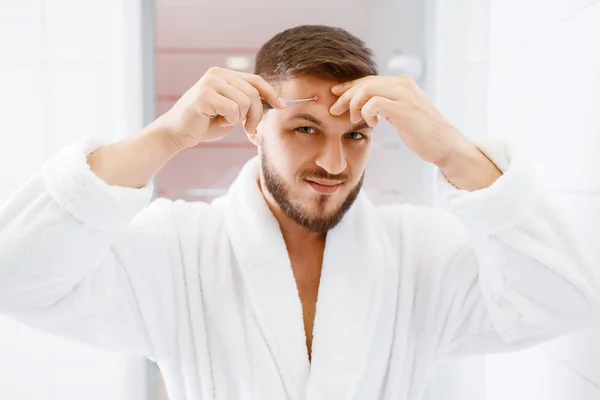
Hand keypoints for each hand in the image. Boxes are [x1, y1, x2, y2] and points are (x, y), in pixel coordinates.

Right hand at [158, 67, 283, 148]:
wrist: (178, 132)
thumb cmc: (205, 123)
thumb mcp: (233, 112)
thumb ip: (249, 104)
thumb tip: (273, 102)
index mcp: (224, 74)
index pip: (256, 80)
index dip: (271, 93)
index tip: (281, 106)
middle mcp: (217, 74)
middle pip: (254, 92)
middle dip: (256, 115)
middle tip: (249, 128)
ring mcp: (210, 82)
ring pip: (245, 102)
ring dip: (240, 119)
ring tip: (225, 122)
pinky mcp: (204, 95)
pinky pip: (232, 109)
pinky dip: (229, 121)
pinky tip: (216, 121)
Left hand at [329, 76, 465, 165]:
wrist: (445, 144)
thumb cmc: (424, 133)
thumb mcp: (402, 114)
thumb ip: (387, 106)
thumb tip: (368, 106)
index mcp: (402, 83)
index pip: (369, 80)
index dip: (349, 87)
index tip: (335, 95)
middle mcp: (403, 84)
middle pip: (364, 83)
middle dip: (345, 96)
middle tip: (334, 110)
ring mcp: (404, 94)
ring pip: (367, 90)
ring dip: (354, 105)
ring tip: (354, 120)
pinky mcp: (403, 108)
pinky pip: (374, 103)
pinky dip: (366, 113)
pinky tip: (372, 124)